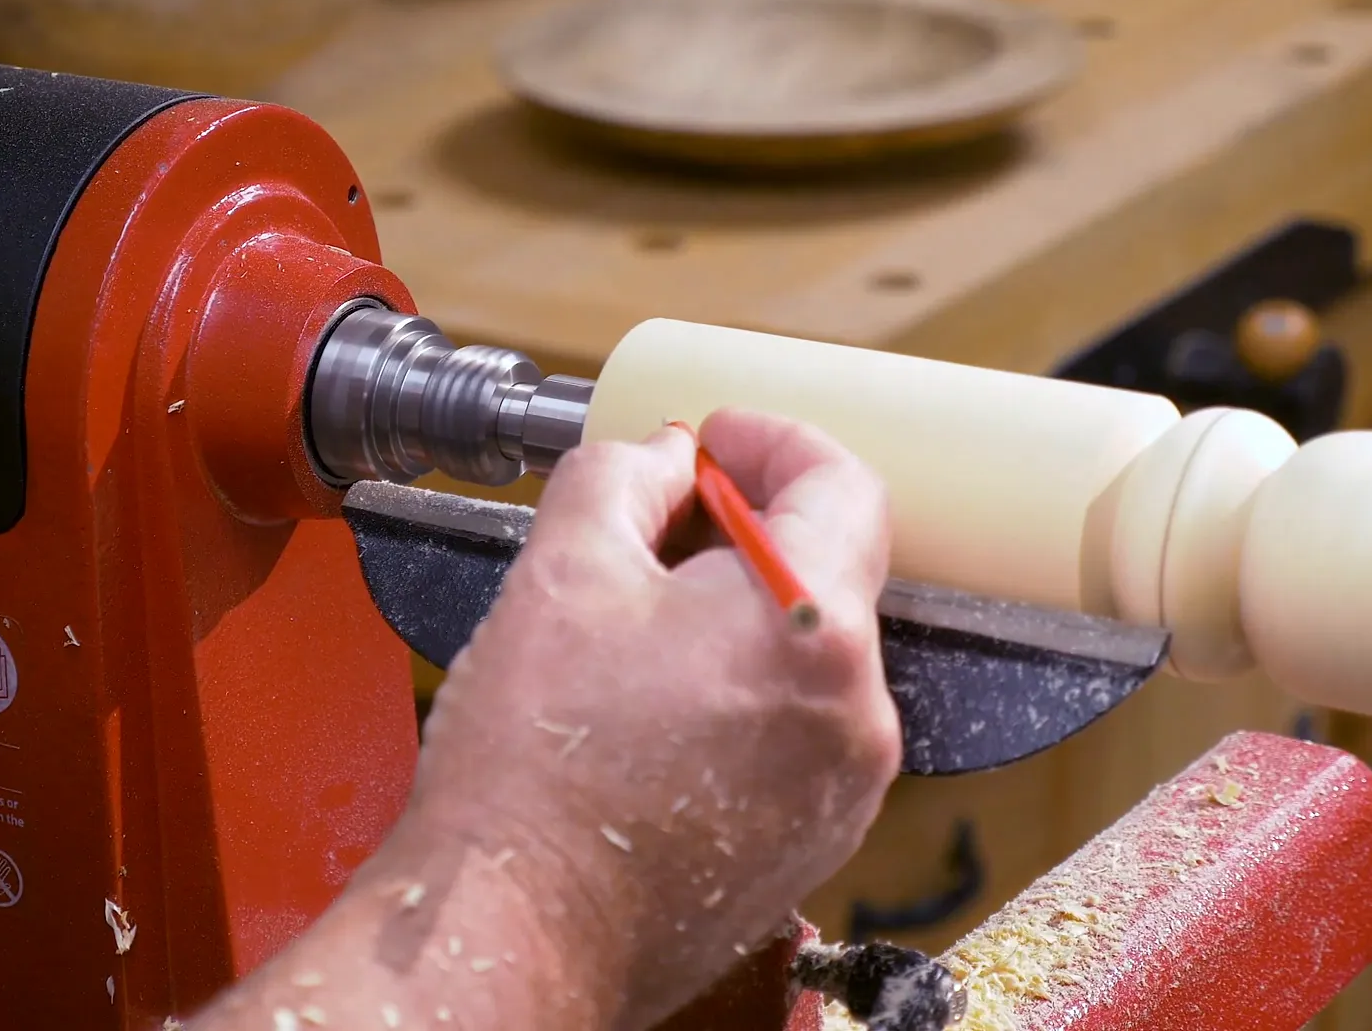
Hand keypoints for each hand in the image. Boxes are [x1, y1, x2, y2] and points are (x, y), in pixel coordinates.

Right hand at [406, 407, 899, 1027]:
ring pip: (807, 659)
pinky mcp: (810, 843)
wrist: (515, 930)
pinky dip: (742, 699)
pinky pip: (795, 735)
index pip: (843, 485)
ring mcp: (841, 790)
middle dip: (745, 532)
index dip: (773, 442)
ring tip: (636, 633)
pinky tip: (654, 713)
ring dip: (739, 620)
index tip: (715, 442)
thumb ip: (622, 476)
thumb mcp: (559, 570)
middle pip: (828, 575)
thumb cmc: (533, 771)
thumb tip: (664, 460)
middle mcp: (855, 715)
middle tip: (656, 525)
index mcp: (812, 630)